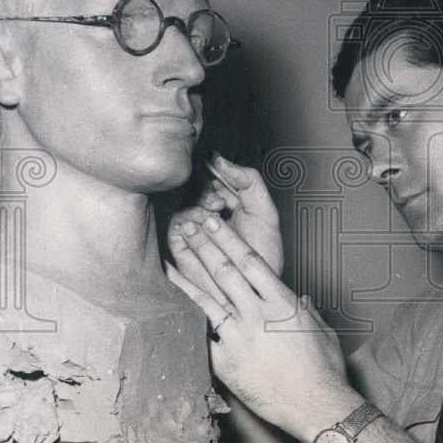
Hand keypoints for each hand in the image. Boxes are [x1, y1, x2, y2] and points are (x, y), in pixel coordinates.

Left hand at [167, 215, 359, 442]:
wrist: (316, 405)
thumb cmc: (325, 370)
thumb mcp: (322, 331)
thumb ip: (308, 311)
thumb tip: (302, 300)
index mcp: (282, 302)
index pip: (249, 261)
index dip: (227, 239)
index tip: (212, 222)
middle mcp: (258, 315)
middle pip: (224, 272)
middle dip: (203, 246)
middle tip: (185, 226)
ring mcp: (239, 338)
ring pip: (207, 298)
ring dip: (187, 274)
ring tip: (170, 255)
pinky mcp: (226, 362)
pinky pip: (203, 336)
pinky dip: (187, 318)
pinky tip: (171, 305)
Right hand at [169, 154, 283, 277]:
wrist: (257, 284)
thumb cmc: (263, 252)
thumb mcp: (265, 210)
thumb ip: (249, 179)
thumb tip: (219, 158)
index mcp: (228, 200)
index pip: (212, 175)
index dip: (214, 171)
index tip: (221, 172)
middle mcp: (208, 211)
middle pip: (195, 185)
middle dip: (206, 186)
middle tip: (220, 197)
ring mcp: (195, 227)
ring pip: (184, 201)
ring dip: (199, 201)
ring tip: (217, 210)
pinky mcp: (183, 243)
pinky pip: (177, 223)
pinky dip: (190, 218)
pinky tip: (205, 222)